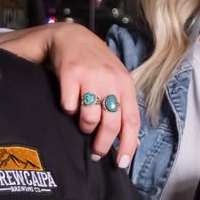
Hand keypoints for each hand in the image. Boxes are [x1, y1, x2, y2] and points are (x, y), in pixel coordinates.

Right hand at [0, 24, 138, 164]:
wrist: (71, 36)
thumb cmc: (94, 64)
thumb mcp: (115, 80)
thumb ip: (123, 106)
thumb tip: (131, 141)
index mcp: (126, 84)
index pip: (132, 121)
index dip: (128, 145)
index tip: (122, 163)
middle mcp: (111, 80)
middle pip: (111, 124)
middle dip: (103, 144)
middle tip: (96, 153)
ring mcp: (90, 76)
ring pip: (90, 118)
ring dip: (84, 126)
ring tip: (82, 123)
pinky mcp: (70, 74)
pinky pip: (69, 106)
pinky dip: (67, 109)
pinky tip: (68, 102)